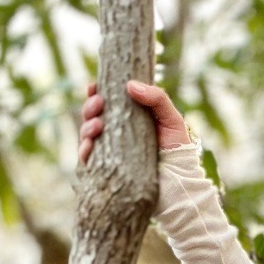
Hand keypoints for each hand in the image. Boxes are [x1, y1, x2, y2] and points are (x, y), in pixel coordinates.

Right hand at [77, 79, 192, 166]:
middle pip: (91, 116)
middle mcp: (114, 133)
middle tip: (98, 103)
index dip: (95, 92)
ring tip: (98, 124)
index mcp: (126, 117)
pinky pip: (87, 158)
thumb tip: (130, 85)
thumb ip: (157, 98)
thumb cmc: (176, 146)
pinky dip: (84, 150)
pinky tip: (89, 144)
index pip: (105, 102)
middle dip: (90, 107)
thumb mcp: (171, 118)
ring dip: (86, 127)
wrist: (180, 177)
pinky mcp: (106, 168)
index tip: (94, 86)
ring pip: (86, 135)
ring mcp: (109, 150)